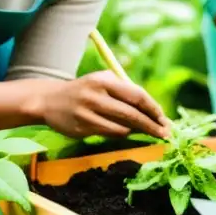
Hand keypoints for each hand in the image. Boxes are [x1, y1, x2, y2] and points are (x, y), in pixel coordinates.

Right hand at [42, 72, 170, 139]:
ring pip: (121, 127)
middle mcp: (95, 96)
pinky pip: (109, 134)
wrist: (50, 100)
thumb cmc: (86, 90)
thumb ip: (126, 92)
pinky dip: (122, 134)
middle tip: (166, 133)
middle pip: (131, 114)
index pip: (136, 95)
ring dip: (137, 131)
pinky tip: (128, 132)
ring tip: (147, 131)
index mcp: (104, 80)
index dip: (153, 108)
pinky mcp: (81, 128)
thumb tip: (153, 111)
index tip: (165, 118)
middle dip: (151, 125)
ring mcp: (87, 113)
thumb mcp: (104, 81)